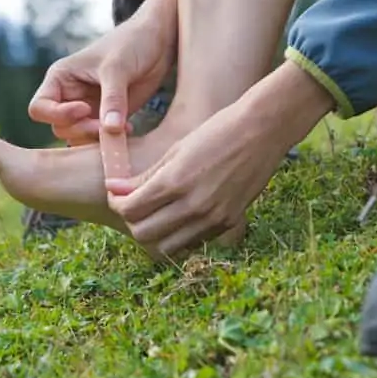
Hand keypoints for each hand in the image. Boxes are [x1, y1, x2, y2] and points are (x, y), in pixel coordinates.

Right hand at [29, 0, 176, 144]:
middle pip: (60, 128)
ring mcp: (88, 109)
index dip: (58, 115)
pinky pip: (100, 140)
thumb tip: (109, 130)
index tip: (85, 108)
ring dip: (97, 140)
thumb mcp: (118, 68)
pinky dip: (111, 141)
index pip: (39, 108)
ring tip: (123, 129)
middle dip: (82, 131)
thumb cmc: (131, 43)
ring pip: (79, 138)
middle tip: (110, 127)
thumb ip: (113, 99)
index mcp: (60, 79)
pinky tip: (129, 130)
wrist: (157, 42)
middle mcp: (70, 97)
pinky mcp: (107, 118)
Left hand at [105, 61, 334, 255]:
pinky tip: (180, 216)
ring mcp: (212, 218)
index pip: (130, 210)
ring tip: (156, 215)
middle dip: (133, 222)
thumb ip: (145, 176)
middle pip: (143, 234)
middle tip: (135, 207)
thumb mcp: (176, 150)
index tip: (119, 196)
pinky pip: (193, 241)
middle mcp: (193, 205)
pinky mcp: (228, 223)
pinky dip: (180, 235)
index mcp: (175, 181)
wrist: (262, 131)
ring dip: (155, 235)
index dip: (118, 204)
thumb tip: (114, 189)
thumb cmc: (216, 131)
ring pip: (167, 247)